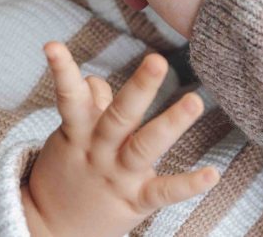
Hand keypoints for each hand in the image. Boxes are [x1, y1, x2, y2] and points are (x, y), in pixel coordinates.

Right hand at [22, 43, 218, 236]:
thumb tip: (97, 79)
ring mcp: (118, 175)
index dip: (61, 70)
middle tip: (157, 60)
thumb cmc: (67, 171)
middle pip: (119, 115)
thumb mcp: (69, 136)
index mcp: (79, 131)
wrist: (50, 229)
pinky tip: (212, 174)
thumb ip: (88, 106)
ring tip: (196, 101)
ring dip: (171, 123)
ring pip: (144, 145)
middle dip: (139, 87)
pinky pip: (163, 192)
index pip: (69, 95)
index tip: (52, 45)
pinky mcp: (134, 201)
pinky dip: (187, 184)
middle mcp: (99, 150)